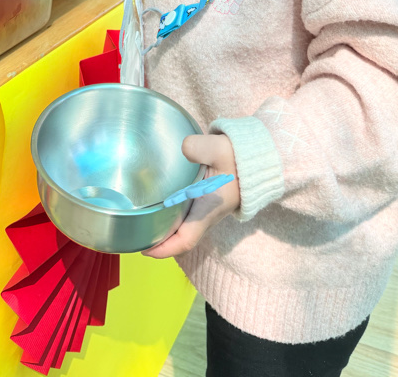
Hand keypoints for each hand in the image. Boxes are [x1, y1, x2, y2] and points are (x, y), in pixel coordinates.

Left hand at [142, 134, 239, 258]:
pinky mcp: (210, 198)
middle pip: (181, 237)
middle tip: (136, 233)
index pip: (185, 240)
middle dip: (160, 240)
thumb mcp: (219, 149)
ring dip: (166, 227)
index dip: (164, 249)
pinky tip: (160, 200)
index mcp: (208, 208)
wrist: (260, 155)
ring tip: (143, 219)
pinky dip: (172, 214)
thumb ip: (199, 147)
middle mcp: (208, 213)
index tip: (144, 249)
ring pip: (184, 226)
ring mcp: (210, 208)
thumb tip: (183, 149)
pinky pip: (188, 214)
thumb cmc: (240, 156)